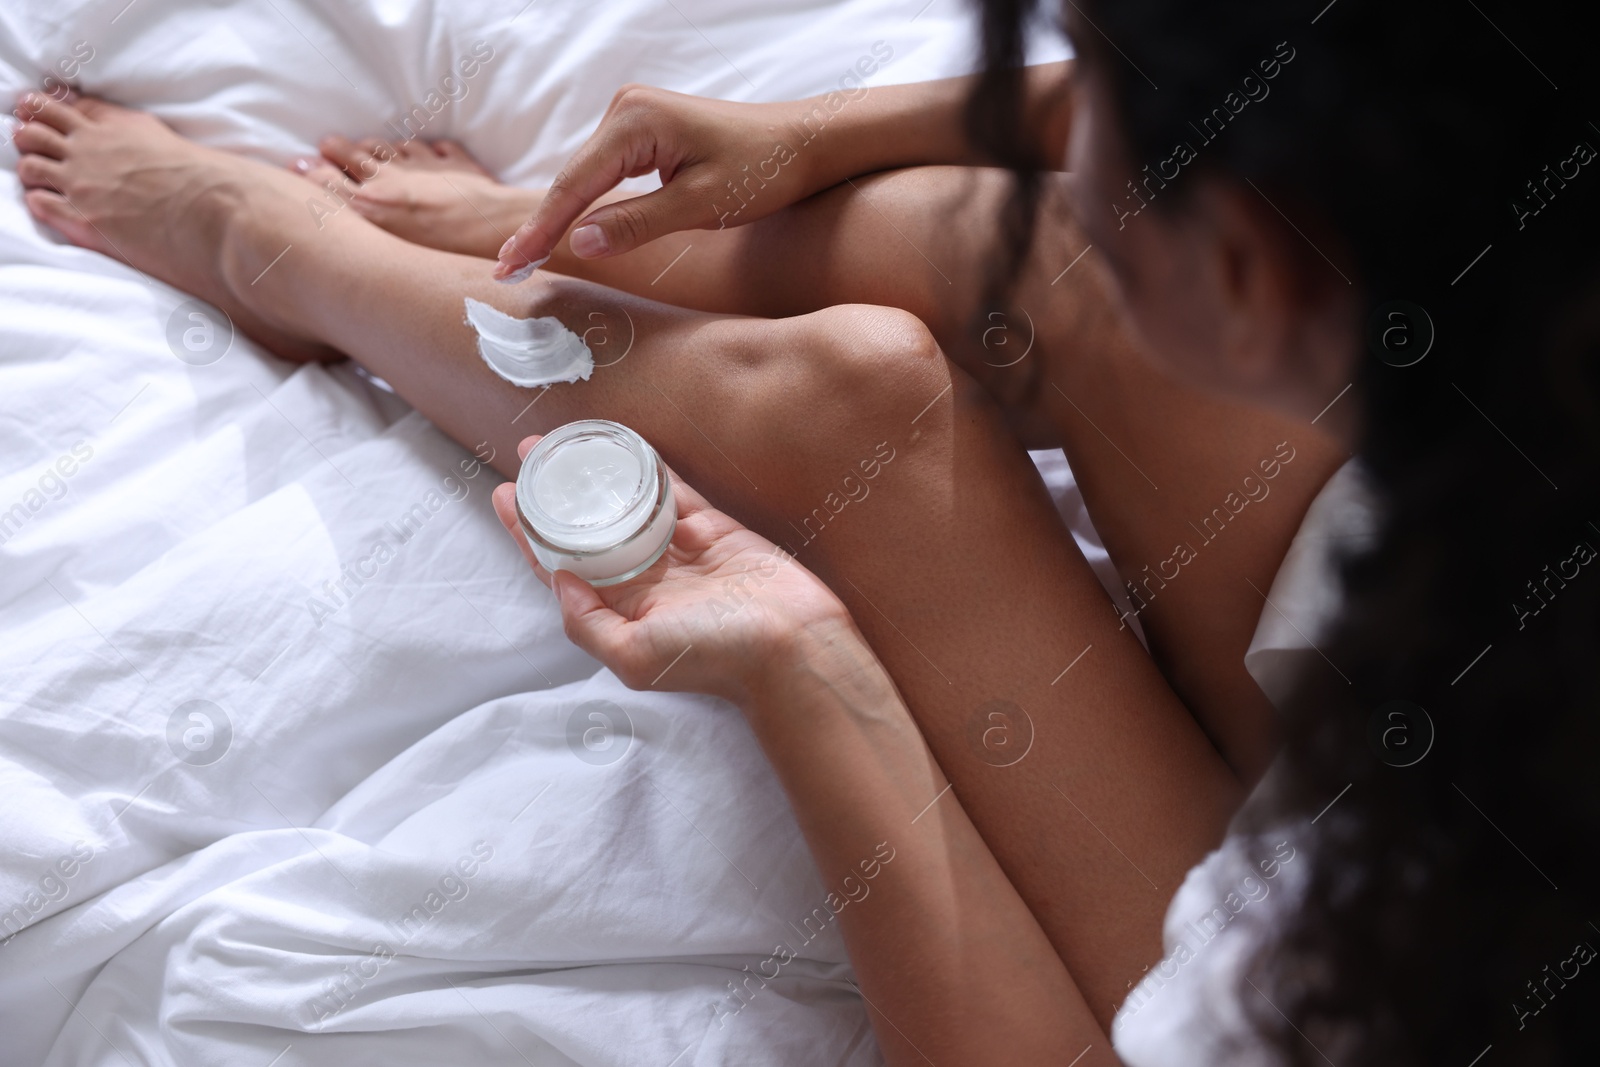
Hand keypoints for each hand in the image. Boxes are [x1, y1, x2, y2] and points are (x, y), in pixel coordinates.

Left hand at [492, 435, 854, 703]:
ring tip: (564, 441)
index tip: (503, 495)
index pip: (561, 565)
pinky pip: (672, 490)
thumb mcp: (635, 657)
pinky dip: (649, 467)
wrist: (792, 647)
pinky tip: (625, 444)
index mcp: (620, 611)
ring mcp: (678, 551)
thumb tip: (557, 579)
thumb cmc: (715, 659)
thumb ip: (588, 625)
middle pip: (587, 528)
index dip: (529, 532)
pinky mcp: (712, 528)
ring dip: (596, 474)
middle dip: (555, 494)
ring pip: (626, 503)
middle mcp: (644, 579)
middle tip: (528, 453)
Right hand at [495, 85, 831, 275]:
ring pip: (584, 178)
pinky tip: (561, 232)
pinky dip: (583, 205)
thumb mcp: (700, 206)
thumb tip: (579, 244)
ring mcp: (632, 117)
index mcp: (635, 122)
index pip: (574, 186)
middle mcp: (625, 110)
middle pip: (571, 180)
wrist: (802, 143)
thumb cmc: (763, 171)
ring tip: (523, 260)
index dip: (541, 230)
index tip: (511, 264)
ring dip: (558, 218)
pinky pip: (603, 174)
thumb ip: (637, 225)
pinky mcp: (641, 131)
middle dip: (541, 227)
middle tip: (506, 273)